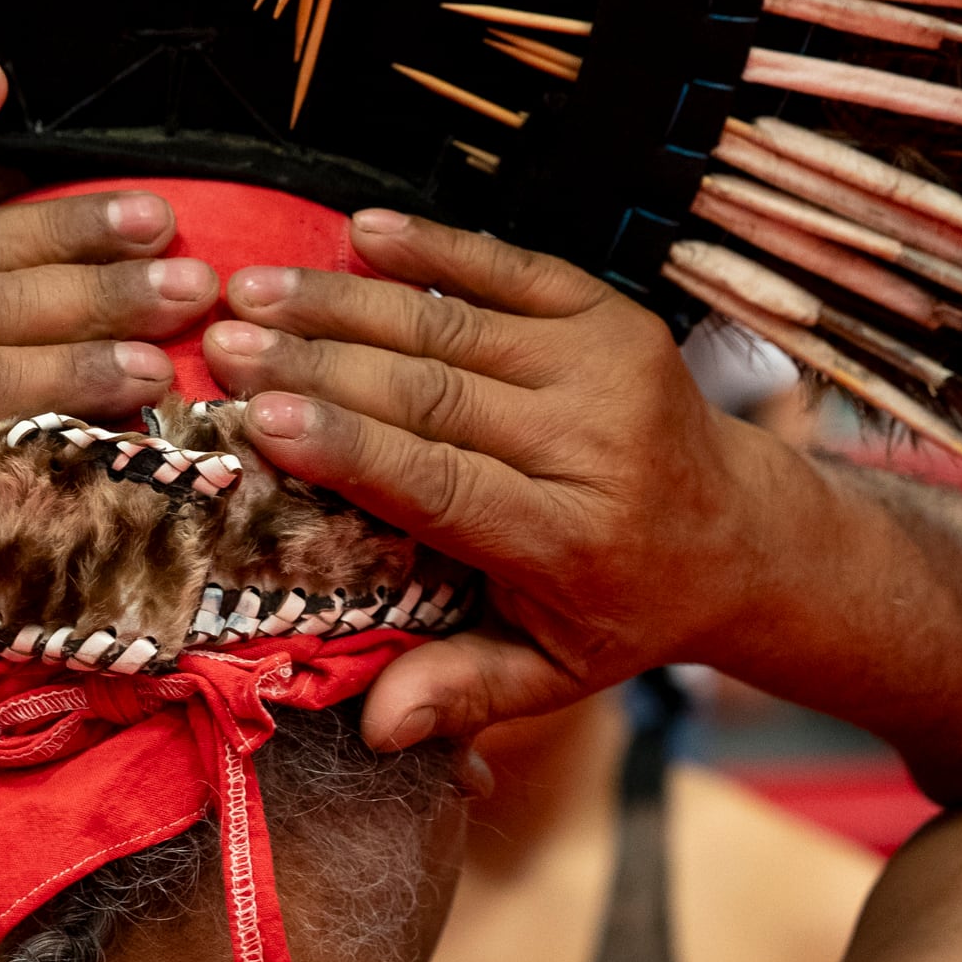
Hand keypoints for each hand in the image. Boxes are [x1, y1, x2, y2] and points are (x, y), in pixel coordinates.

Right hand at [200, 210, 796, 747]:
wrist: (740, 532)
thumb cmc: (623, 609)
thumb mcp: (554, 674)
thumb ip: (465, 693)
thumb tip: (376, 730)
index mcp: (572, 539)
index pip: (442, 484)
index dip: (348, 448)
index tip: (259, 418)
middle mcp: (596, 444)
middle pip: (434, 393)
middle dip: (317, 363)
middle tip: (221, 343)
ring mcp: (609, 367)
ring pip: (455, 322)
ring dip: (344, 300)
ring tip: (253, 289)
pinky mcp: (612, 314)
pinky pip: (510, 268)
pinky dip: (432, 247)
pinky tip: (359, 231)